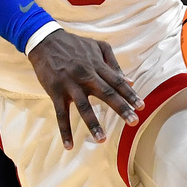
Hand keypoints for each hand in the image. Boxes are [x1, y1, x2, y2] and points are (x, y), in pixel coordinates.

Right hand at [27, 29, 143, 149]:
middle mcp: (85, 75)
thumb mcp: (96, 46)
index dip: (129, 93)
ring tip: (102, 139)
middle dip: (121, 107)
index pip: (116, 81)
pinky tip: (69, 145)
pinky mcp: (56, 92)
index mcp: (96, 65)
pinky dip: (64, 130)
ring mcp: (70, 84)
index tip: (141, 106)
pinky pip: (61, 114)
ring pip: (83, 106)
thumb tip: (130, 80)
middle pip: (106, 93)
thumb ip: (113, 63)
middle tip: (133, 121)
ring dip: (93, 124)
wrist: (45, 41)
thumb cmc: (73, 44)